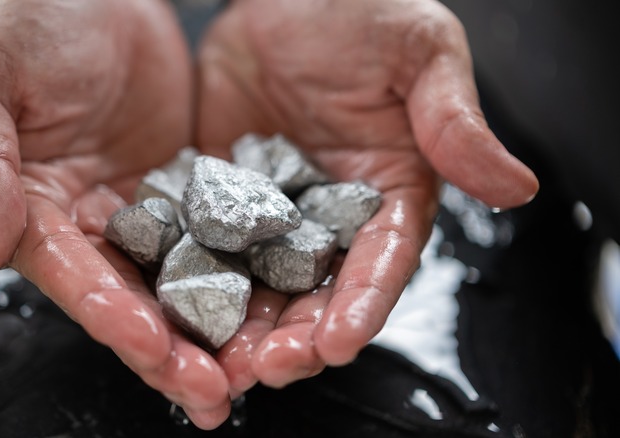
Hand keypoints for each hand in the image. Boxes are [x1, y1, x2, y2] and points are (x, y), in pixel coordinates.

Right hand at [0, 0, 232, 428]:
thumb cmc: (22, 20)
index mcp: (35, 210)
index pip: (75, 277)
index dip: (113, 318)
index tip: (156, 350)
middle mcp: (92, 223)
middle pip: (132, 299)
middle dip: (173, 351)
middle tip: (217, 395)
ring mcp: (145, 209)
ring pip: (181, 282)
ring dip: (215, 331)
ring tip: (257, 369)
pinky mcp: (190, 189)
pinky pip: (220, 236)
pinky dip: (246, 272)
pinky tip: (279, 302)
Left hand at [197, 0, 538, 394]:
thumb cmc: (362, 12)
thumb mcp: (419, 53)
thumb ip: (454, 123)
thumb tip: (516, 187)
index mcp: (385, 195)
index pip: (379, 262)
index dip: (362, 304)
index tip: (339, 341)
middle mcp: (327, 218)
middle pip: (315, 293)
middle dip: (295, 336)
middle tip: (266, 367)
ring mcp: (268, 215)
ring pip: (256, 286)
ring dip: (240, 328)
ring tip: (218, 360)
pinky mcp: (218, 200)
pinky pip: (201, 245)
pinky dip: (188, 279)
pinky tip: (170, 305)